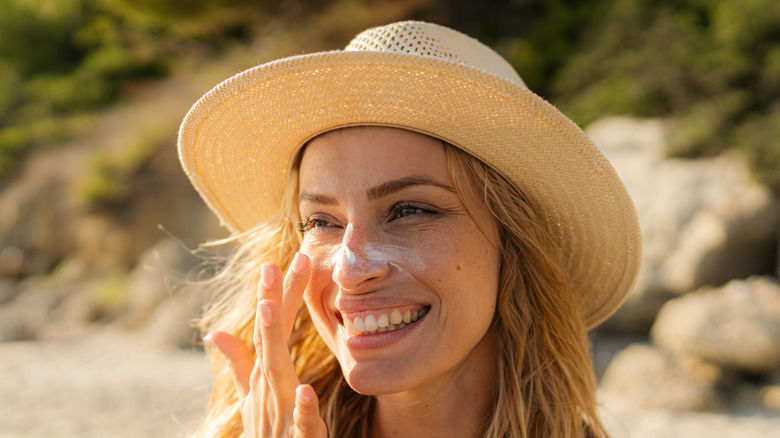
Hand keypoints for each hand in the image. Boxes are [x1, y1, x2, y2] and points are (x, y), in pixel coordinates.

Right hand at [205, 252, 326, 436]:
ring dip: (272, 340)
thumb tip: (216, 333)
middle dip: (270, 301)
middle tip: (272, 264)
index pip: (266, 329)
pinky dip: (303, 408)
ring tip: (270, 307)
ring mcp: (280, 412)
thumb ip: (239, 366)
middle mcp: (268, 388)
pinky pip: (302, 423)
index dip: (270, 295)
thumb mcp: (250, 399)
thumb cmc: (266, 435)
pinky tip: (307, 390)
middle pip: (268, 339)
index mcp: (264, 375)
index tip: (273, 261)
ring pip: (276, 373)